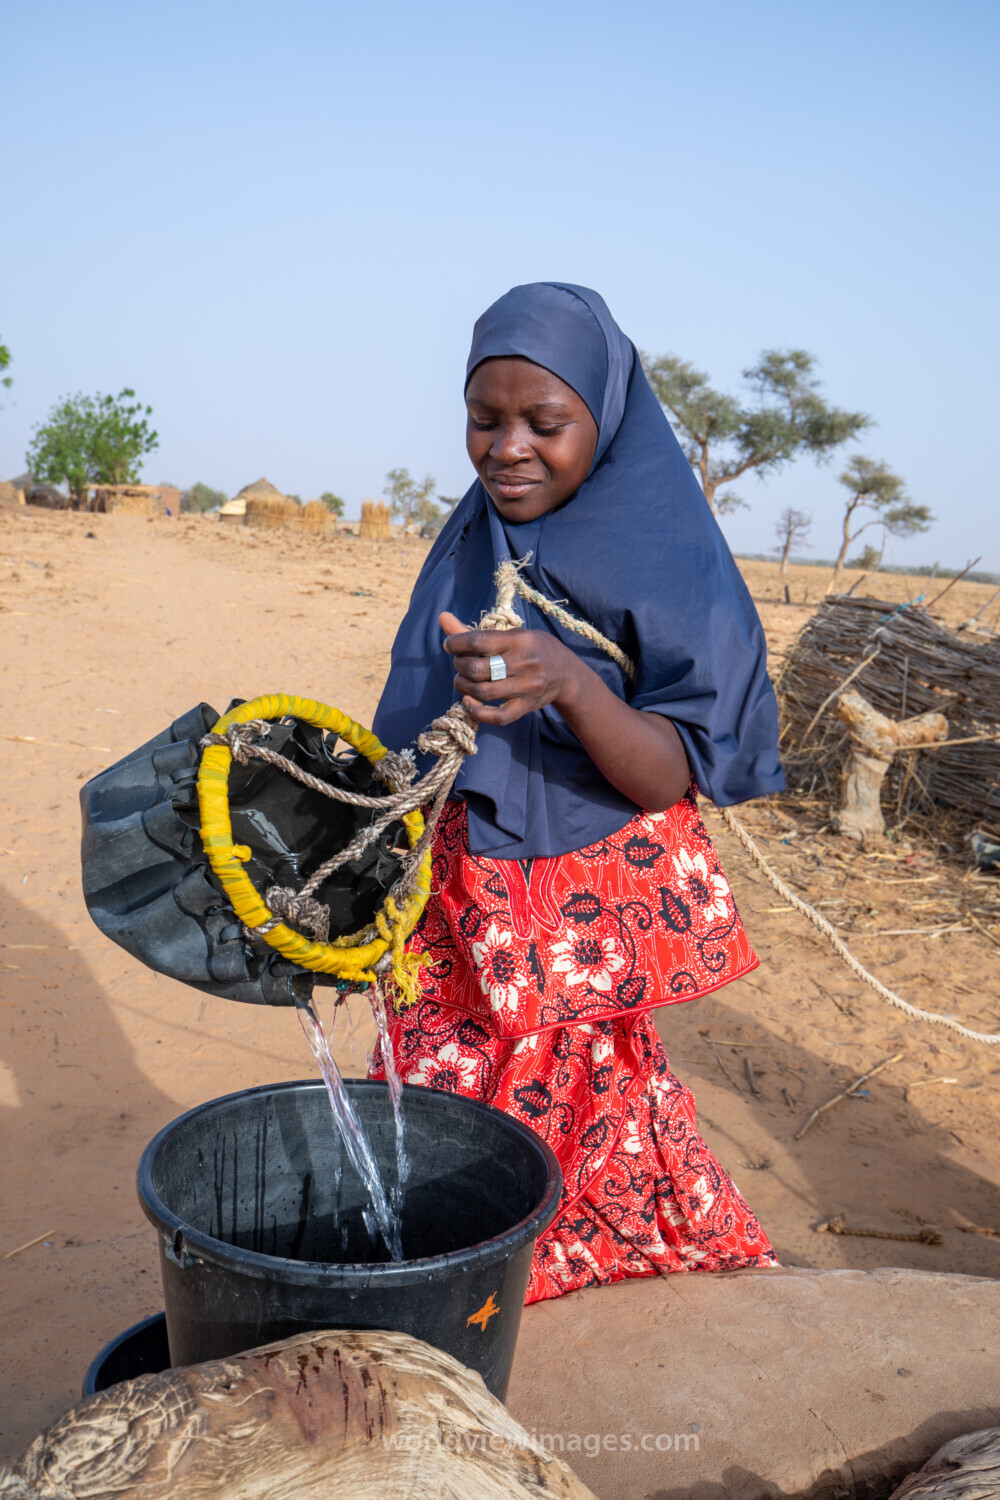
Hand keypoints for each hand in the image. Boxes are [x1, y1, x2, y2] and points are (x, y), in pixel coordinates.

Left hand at [439, 611, 583, 725]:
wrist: (567, 674)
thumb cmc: (533, 649)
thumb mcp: (511, 634)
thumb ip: (474, 632)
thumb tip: (441, 617)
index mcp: (519, 640)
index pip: (479, 641)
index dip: (456, 643)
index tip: (450, 645)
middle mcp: (524, 663)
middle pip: (477, 669)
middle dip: (459, 665)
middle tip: (459, 663)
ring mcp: (526, 688)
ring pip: (483, 692)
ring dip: (462, 686)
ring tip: (461, 680)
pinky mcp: (526, 707)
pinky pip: (498, 716)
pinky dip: (477, 711)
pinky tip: (468, 701)